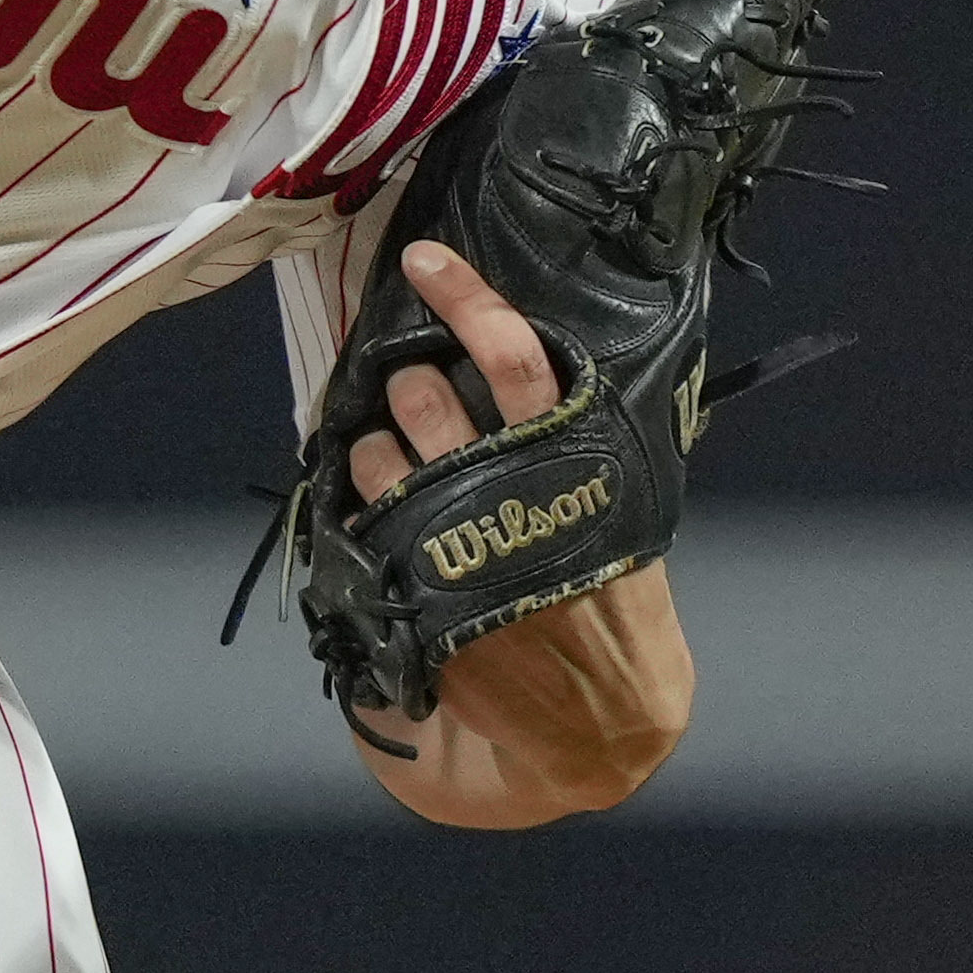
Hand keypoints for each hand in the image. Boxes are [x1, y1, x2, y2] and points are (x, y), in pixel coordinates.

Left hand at [345, 239, 692, 819]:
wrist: (601, 711)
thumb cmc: (608, 588)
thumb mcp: (613, 502)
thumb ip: (563, 435)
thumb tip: (504, 353)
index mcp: (569, 455)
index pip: (514, 357)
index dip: (466, 301)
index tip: (425, 260)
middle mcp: (506, 488)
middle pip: (425, 396)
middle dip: (408, 385)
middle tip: (418, 398)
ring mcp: (454, 540)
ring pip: (377, 453)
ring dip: (377, 448)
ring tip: (405, 469)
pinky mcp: (415, 589)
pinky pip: (359, 516)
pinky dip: (361, 501)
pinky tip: (380, 510)